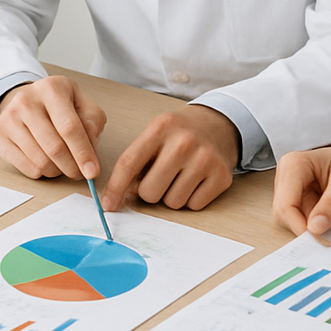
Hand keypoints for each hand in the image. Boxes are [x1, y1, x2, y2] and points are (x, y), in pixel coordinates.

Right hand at [0, 75, 106, 179]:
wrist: (28, 99)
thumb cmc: (60, 104)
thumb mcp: (83, 104)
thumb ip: (92, 122)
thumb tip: (90, 146)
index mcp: (52, 88)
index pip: (69, 127)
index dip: (83, 153)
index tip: (92, 172)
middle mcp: (27, 101)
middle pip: (54, 147)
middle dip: (72, 167)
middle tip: (80, 173)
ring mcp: (9, 118)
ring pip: (40, 161)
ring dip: (57, 171)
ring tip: (63, 164)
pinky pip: (26, 167)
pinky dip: (42, 173)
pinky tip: (47, 163)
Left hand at [101, 105, 238, 211]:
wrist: (217, 125)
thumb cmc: (179, 134)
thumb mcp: (155, 135)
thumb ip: (136, 161)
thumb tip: (117, 197)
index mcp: (160, 128)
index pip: (129, 163)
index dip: (115, 187)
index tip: (108, 205)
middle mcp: (183, 142)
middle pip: (150, 192)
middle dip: (150, 191)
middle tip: (160, 177)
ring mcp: (205, 158)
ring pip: (172, 202)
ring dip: (172, 195)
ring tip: (179, 175)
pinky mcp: (221, 175)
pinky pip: (194, 205)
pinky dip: (191, 198)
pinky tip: (196, 179)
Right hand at [272, 134, 330, 235]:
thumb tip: (315, 228)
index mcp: (294, 164)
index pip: (285, 204)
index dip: (300, 225)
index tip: (320, 240)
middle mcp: (286, 174)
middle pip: (283, 212)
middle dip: (304, 226)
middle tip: (326, 237)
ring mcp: (289, 186)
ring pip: (289, 217)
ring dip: (309, 224)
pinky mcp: (295, 196)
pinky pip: (298, 216)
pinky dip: (311, 222)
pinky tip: (326, 216)